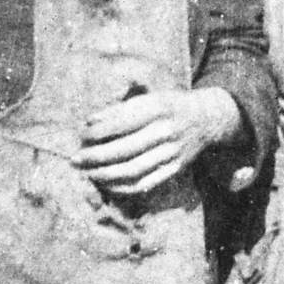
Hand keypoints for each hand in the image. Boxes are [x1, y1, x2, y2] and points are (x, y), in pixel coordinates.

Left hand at [77, 86, 240, 196]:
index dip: (97, 132)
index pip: (121, 122)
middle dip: (95, 156)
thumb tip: (91, 122)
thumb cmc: (169, 105)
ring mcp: (172, 152)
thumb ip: (121, 108)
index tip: (82, 135)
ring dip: (105, 174)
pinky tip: (106, 183)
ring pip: (133, 169)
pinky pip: (145, 183)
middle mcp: (167, 131)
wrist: (206, 118)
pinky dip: (122, 187)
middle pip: (125, 149)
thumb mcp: (149, 96)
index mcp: (158, 107)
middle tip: (76, 159)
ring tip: (88, 173)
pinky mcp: (174, 169)